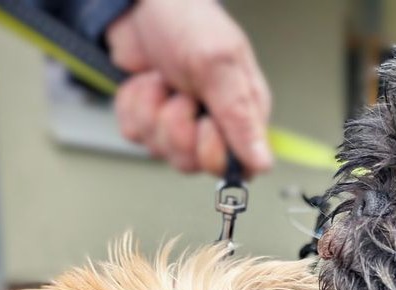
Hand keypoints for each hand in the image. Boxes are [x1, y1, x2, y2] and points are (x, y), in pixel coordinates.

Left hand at [108, 0, 273, 175]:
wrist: (142, 3)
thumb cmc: (188, 22)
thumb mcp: (218, 65)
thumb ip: (239, 117)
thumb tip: (263, 162)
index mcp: (243, 112)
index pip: (238, 167)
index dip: (214, 154)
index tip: (205, 123)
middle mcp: (214, 123)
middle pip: (193, 163)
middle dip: (176, 127)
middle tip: (180, 93)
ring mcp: (179, 123)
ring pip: (160, 150)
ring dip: (151, 110)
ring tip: (162, 80)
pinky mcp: (149, 118)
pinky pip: (134, 134)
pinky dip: (132, 105)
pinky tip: (145, 82)